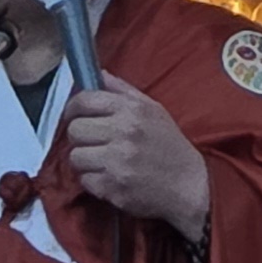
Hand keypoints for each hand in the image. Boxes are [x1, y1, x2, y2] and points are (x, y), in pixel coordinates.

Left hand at [65, 74, 208, 238]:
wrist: (189, 185)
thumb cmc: (169, 144)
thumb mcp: (152, 109)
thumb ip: (122, 90)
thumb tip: (98, 75)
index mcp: (132, 110)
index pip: (84, 101)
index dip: (73, 108)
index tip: (74, 115)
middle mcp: (123, 133)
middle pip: (74, 130)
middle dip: (79, 136)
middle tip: (91, 141)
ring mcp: (116, 162)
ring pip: (75, 157)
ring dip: (84, 160)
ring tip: (100, 161)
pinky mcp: (112, 187)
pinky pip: (84, 180)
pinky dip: (92, 180)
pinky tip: (108, 177)